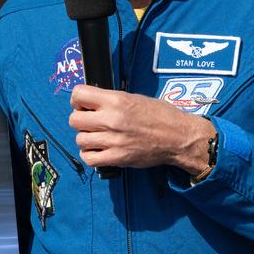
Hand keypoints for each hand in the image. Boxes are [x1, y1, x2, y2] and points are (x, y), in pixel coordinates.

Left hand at [68, 85, 213, 173]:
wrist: (179, 137)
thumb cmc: (161, 116)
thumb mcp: (135, 98)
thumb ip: (111, 100)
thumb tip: (91, 103)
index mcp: (116, 100)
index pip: (78, 94)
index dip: (77, 100)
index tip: (83, 105)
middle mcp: (112, 119)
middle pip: (74, 120)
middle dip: (80, 120)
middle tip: (91, 123)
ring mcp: (113, 140)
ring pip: (80, 139)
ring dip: (86, 138)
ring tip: (97, 137)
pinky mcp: (117, 158)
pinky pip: (89, 158)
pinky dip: (90, 155)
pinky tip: (98, 150)